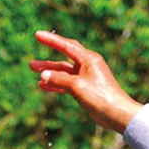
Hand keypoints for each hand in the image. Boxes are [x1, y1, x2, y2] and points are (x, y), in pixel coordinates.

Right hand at [29, 31, 143, 133]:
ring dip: (50, 73)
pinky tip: (43, 86)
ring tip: (34, 72)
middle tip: (31, 62)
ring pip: (64, 73)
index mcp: (89, 59)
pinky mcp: (85, 89)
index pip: (67, 46)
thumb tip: (43, 75)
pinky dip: (56, 84)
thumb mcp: (77, 86)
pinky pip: (67, 84)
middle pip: (64, 59)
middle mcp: (88, 65)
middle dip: (47, 61)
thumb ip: (59, 79)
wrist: (116, 114)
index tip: (38, 35)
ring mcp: (86, 78)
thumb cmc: (101, 97)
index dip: (51, 40)